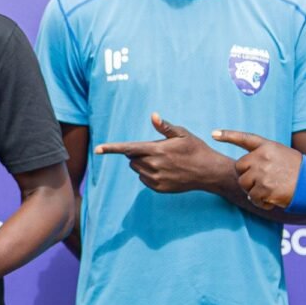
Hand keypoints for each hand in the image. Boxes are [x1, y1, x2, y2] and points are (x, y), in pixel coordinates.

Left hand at [94, 113, 230, 193]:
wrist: (208, 172)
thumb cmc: (196, 149)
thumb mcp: (182, 134)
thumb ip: (165, 127)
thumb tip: (153, 116)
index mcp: (157, 150)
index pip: (128, 149)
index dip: (111, 148)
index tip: (97, 149)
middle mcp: (154, 165)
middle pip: (131, 158)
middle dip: (138, 153)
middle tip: (157, 150)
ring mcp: (156, 179)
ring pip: (137, 169)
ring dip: (143, 163)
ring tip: (163, 160)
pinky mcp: (158, 188)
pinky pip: (144, 179)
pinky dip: (148, 174)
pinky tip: (165, 170)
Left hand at [213, 129, 302, 208]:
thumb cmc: (300, 171)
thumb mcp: (283, 154)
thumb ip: (265, 156)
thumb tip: (246, 169)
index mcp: (268, 146)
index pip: (245, 138)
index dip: (228, 135)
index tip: (213, 134)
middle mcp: (263, 157)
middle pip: (240, 168)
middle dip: (247, 177)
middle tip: (263, 182)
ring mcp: (263, 173)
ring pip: (244, 184)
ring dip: (254, 191)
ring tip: (271, 190)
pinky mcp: (265, 189)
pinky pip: (253, 198)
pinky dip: (262, 203)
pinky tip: (274, 200)